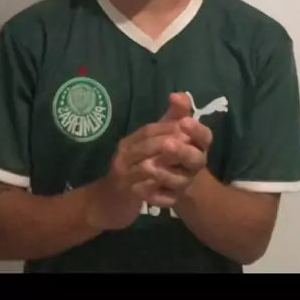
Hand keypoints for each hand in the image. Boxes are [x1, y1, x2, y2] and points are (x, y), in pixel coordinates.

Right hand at [89, 96, 210, 230]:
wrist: (109, 203)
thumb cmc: (133, 171)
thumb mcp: (148, 149)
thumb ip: (166, 124)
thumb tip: (179, 95)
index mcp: (129, 143)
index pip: (148, 130)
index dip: (168, 127)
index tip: (189, 127)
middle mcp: (123, 156)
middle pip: (147, 145)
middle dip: (171, 143)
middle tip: (191, 145)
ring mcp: (123, 177)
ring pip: (147, 168)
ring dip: (168, 168)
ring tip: (187, 170)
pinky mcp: (127, 196)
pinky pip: (145, 193)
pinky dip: (161, 194)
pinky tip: (176, 195)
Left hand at [143, 93, 211, 206]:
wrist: (178, 182)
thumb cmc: (177, 148)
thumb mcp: (176, 128)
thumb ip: (178, 112)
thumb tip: (176, 95)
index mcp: (200, 146)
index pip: (206, 137)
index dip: (196, 131)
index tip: (184, 122)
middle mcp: (196, 165)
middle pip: (195, 160)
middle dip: (182, 152)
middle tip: (167, 144)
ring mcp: (186, 183)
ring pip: (179, 181)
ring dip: (165, 173)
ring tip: (147, 165)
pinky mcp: (174, 199)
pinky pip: (166, 199)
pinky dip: (156, 195)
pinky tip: (142, 188)